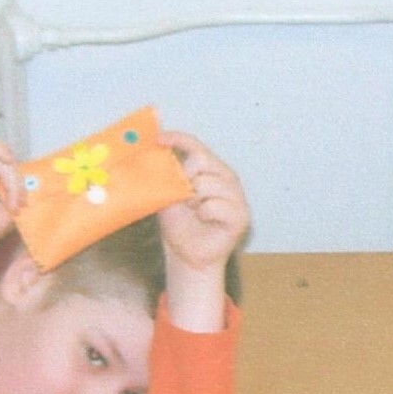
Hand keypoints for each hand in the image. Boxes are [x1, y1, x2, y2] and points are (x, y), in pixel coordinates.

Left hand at [157, 134, 250, 272]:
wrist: (186, 255)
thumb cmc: (179, 224)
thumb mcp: (167, 194)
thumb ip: (165, 175)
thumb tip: (151, 155)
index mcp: (212, 168)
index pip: (196, 146)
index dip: (178, 139)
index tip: (158, 140)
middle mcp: (227, 177)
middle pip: (202, 159)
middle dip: (184, 175)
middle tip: (179, 194)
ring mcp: (237, 196)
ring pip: (207, 183)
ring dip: (192, 199)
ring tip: (193, 210)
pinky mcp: (241, 215)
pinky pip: (215, 205)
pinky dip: (203, 213)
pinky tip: (204, 220)